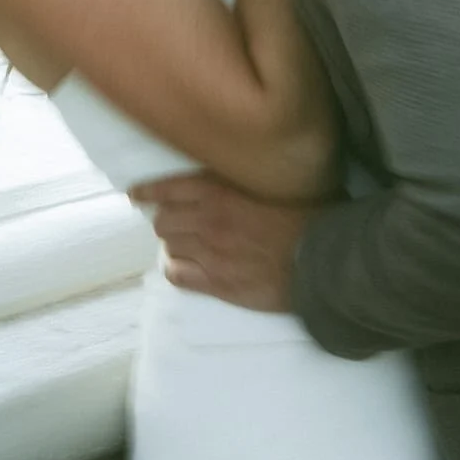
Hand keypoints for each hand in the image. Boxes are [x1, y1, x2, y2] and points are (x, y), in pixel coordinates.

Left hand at [129, 171, 313, 312]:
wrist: (323, 261)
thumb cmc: (309, 219)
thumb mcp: (276, 185)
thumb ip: (247, 181)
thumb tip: (235, 176)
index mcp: (222, 191)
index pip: (169, 188)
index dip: (148, 192)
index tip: (136, 194)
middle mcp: (209, 220)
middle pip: (163, 221)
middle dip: (167, 222)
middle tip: (179, 225)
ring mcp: (211, 253)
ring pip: (169, 247)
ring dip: (175, 246)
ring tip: (187, 248)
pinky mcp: (217, 283)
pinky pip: (177, 275)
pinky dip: (177, 270)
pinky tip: (187, 269)